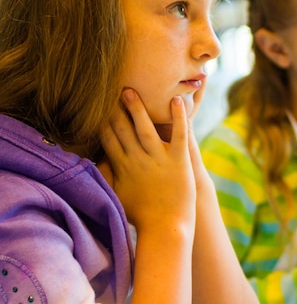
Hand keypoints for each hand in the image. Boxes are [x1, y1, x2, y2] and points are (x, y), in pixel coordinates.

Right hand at [99, 88, 196, 231]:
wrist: (166, 229)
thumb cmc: (141, 215)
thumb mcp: (117, 195)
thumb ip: (108, 176)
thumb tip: (96, 162)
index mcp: (123, 167)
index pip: (108, 138)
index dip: (103, 120)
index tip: (99, 105)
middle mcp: (138, 160)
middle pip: (123, 129)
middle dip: (116, 108)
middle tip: (112, 88)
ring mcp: (159, 159)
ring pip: (145, 128)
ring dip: (137, 108)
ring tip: (131, 90)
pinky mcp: (179, 161)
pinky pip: (179, 134)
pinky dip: (179, 117)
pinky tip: (177, 100)